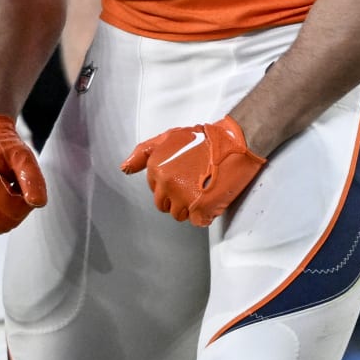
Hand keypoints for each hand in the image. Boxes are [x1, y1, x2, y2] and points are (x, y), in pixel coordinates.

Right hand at [0, 115, 45, 233]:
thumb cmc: (3, 146)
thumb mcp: (22, 156)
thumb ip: (32, 178)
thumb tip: (38, 203)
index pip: (14, 210)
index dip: (28, 199)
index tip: (25, 182)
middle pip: (7, 221)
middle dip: (20, 206)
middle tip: (17, 184)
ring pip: (0, 227)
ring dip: (11, 211)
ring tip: (8, 188)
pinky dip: (1, 215)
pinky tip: (0, 196)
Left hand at [120, 115, 265, 226]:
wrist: (234, 139)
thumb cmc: (204, 137)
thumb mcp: (168, 137)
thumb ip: (143, 153)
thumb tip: (125, 169)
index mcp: (156, 168)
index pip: (156, 190)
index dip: (172, 184)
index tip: (185, 174)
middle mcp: (167, 184)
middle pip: (165, 206)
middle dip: (179, 198)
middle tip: (195, 182)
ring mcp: (183, 196)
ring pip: (180, 215)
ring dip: (192, 206)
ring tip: (204, 188)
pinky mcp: (201, 207)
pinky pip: (198, 221)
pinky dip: (206, 214)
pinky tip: (212, 198)